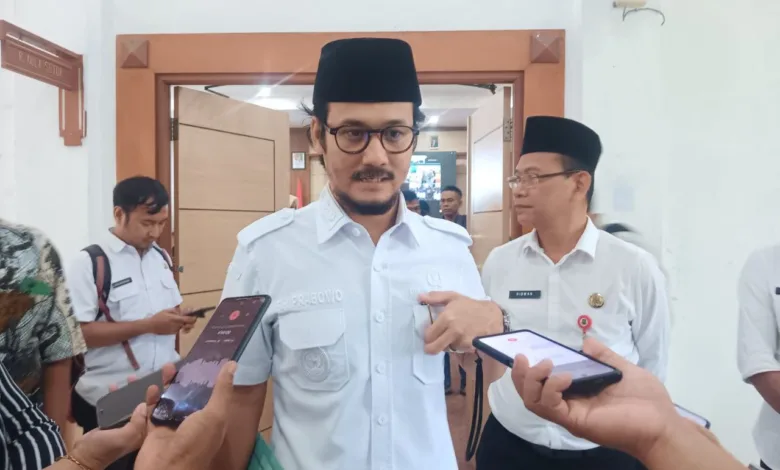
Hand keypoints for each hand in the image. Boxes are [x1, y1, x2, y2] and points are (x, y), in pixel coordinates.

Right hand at [68, 363, 176, 468]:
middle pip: (151, 401)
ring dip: (134, 388)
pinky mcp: (115, 420)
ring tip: (131, 377)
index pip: (161, 407)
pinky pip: (120, 403)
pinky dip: (118, 394)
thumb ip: (136, 423)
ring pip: (136, 400)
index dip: (167, 390)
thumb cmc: (104, 449)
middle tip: (161, 368)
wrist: (83, 456)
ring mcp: (128, 422)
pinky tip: (114, 386)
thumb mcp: (124, 437)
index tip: (171, 373)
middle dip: (155, 385)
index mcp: (147, 431)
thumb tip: (145, 404)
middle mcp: (141, 426)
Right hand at [135, 361, 236, 469]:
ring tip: (167, 367)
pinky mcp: (155, 428)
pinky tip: (153, 386)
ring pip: (171, 399)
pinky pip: (154, 409)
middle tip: (182, 361)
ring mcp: (174, 425)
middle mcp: (194, 421)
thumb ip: (222, 390)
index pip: (213, 394)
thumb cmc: (196, 441)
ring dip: (169, 384)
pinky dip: (153, 398)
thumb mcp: (215, 414)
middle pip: (190, 394)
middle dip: (187, 378)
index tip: (207, 359)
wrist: (165, 468)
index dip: (210, 378)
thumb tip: (233, 364)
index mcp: (212, 419)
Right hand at [145, 309, 195, 334]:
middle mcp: (177, 325)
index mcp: (176, 319)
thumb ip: (176, 311)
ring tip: (183, 321)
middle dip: (192, 322)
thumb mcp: (167, 311)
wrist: (151, 326)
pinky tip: (175, 323)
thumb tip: (184, 311)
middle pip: (190, 325)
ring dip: (186, 324)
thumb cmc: (158, 317)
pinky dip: (180, 326)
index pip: (190, 320)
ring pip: (185, 327)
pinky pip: (179, 329)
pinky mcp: (173, 333)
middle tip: (190, 318)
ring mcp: (175, 330)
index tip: (194, 315)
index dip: (194, 318)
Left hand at [418, 291, 502, 353]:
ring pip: (446, 349)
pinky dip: (458, 346)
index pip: (428, 335)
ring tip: (453, 336)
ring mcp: (462, 340)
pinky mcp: (470, 347)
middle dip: (432, 347)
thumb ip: (435, 297)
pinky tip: (462, 338)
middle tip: (433, 344)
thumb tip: (419, 297)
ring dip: (447, 345)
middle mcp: (453, 330)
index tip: (430, 334)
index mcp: (446, 317)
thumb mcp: (453, 297)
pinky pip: (457, 350)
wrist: (492, 316)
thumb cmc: (471, 306)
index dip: (428, 336)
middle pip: (434, 347)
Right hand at [510, 336, 679, 458]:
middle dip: (521, 374)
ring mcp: (570, 414)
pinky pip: (550, 406)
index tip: (527, 349)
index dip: (530, 369)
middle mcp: (568, 405)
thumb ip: (603, 356)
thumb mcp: (623, 369)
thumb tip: (586, 341)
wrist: (662, 423)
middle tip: (523, 356)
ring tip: (544, 364)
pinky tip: (564, 376)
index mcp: (576, 393)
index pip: (542, 383)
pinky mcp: (575, 421)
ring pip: (533, 401)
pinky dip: (551, 388)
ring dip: (532, 379)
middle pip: (529, 393)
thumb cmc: (646, 399)